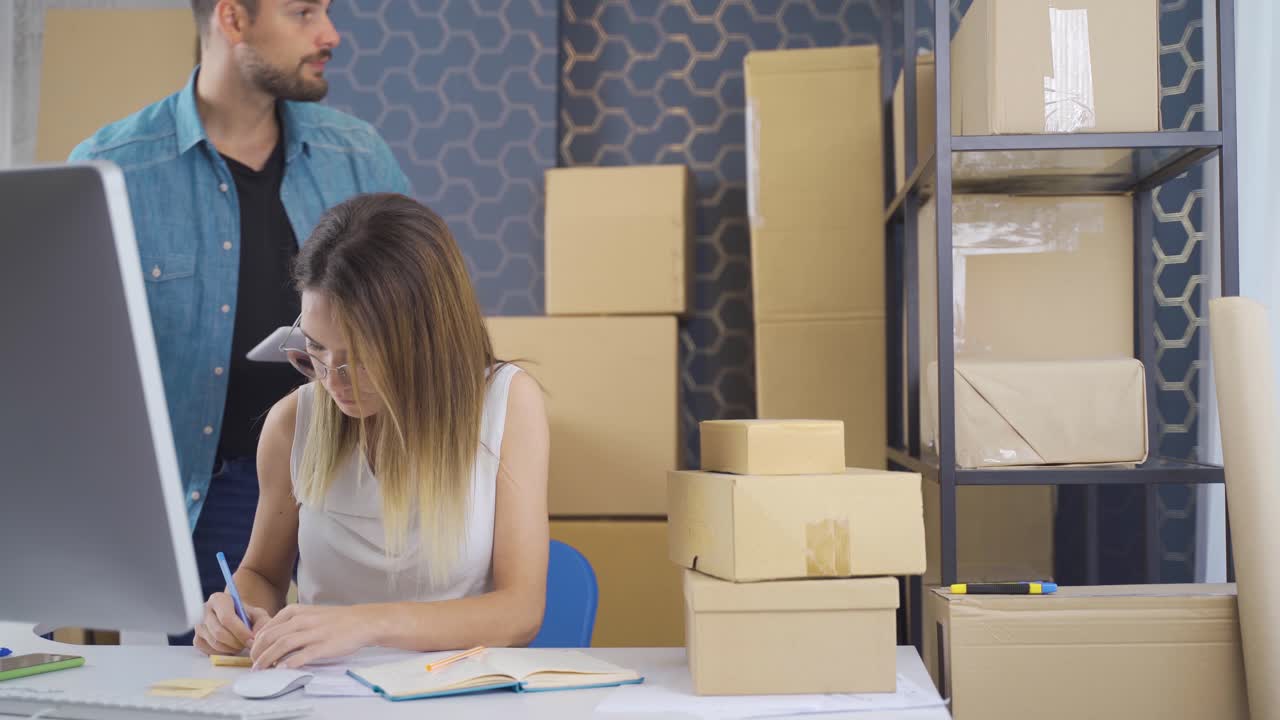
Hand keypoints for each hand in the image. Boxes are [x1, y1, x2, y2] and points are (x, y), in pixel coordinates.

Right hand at [193, 592, 270, 655]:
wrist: (236, 618)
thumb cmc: (247, 616)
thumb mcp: (258, 614)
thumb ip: (261, 622)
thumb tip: (255, 637)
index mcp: (218, 599)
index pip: (226, 618)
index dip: (241, 632)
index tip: (251, 639)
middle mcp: (204, 611)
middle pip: (219, 633)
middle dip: (237, 642)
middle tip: (247, 644)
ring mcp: (198, 626)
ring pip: (215, 644)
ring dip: (231, 648)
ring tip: (241, 644)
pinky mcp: (197, 639)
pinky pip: (209, 651)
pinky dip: (223, 653)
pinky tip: (231, 647)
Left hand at [249, 604, 376, 668]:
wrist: (362, 621)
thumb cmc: (334, 620)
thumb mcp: (309, 613)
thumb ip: (290, 623)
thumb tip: (270, 639)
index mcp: (296, 611)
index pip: (268, 627)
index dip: (256, 642)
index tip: (253, 653)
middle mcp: (302, 620)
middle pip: (271, 636)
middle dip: (258, 652)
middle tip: (254, 664)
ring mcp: (313, 633)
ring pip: (282, 646)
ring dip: (267, 659)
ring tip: (261, 669)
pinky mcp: (324, 646)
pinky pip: (302, 655)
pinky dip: (289, 663)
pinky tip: (281, 669)